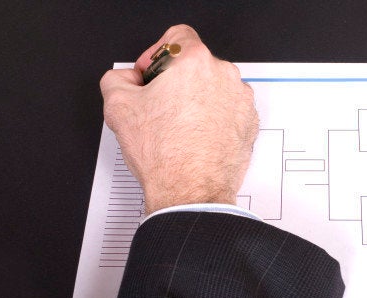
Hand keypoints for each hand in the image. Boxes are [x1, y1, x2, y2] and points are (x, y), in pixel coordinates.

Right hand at [100, 24, 258, 213]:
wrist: (192, 192)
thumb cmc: (165, 154)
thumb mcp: (118, 107)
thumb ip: (117, 79)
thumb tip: (126, 79)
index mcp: (194, 62)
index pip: (176, 37)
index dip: (157, 54)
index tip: (152, 74)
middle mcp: (224, 75)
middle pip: (195, 64)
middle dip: (175, 80)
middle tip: (159, 106)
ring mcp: (241, 100)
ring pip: (212, 87)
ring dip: (195, 99)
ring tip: (177, 127)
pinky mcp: (249, 122)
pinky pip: (227, 109)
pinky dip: (213, 117)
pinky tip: (194, 137)